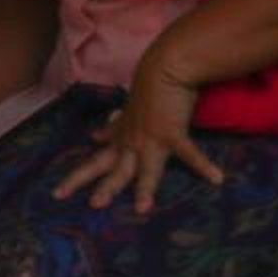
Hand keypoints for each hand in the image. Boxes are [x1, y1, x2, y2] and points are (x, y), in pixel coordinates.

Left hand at [53, 47, 224, 214]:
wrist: (164, 66)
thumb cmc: (148, 85)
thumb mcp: (126, 110)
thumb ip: (114, 127)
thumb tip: (96, 134)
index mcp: (121, 137)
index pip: (97, 159)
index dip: (79, 175)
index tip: (61, 190)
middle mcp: (132, 142)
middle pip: (114, 170)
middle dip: (103, 188)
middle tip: (93, 206)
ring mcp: (151, 140)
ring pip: (144, 170)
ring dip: (144, 189)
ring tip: (143, 209)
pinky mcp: (172, 134)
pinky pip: (189, 154)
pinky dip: (203, 165)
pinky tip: (216, 178)